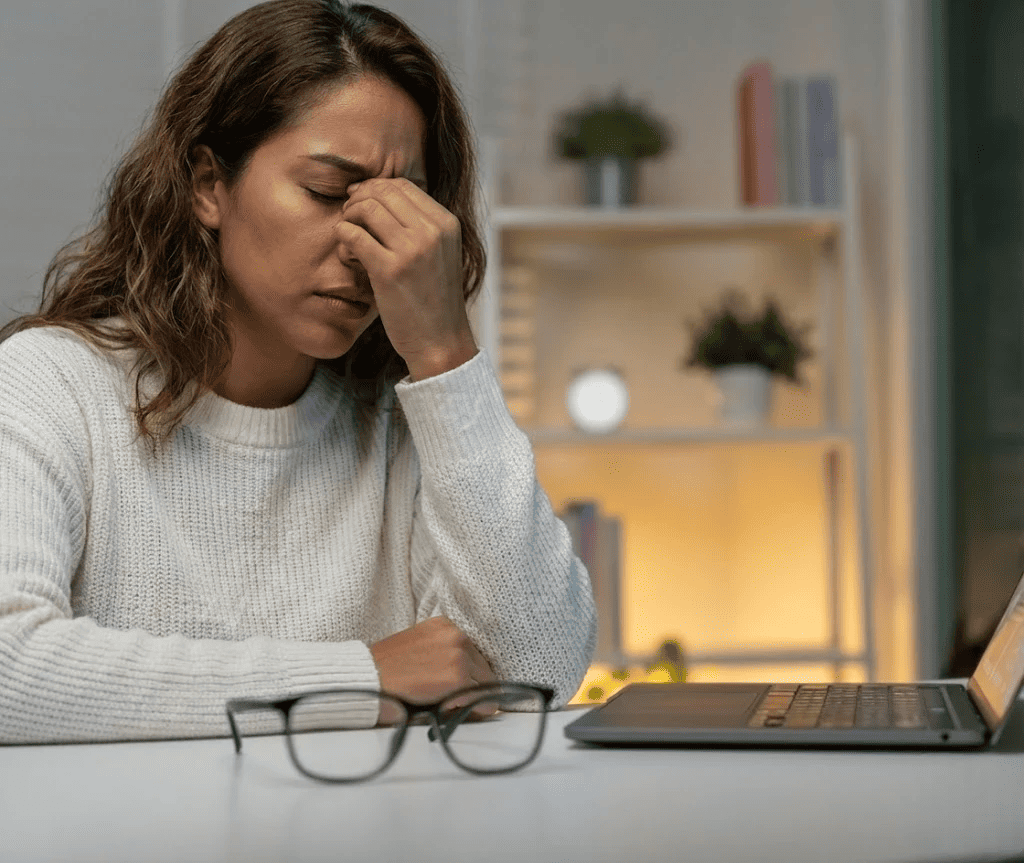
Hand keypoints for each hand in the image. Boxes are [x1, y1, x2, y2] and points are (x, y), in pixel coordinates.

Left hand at [338, 178, 476, 379]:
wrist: (440, 342)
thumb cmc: (434, 300)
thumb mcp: (439, 254)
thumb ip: (420, 227)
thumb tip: (381, 196)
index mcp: (446, 224)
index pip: (403, 186)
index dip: (376, 188)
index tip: (361, 201)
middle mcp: (431, 232)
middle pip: (383, 191)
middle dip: (359, 198)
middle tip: (349, 216)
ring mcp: (411, 250)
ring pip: (367, 208)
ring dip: (349, 216)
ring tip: (348, 235)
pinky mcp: (389, 270)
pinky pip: (353, 235)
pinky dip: (343, 239)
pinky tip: (348, 255)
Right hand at [369, 616, 497, 724]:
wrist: (367, 678)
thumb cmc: (386, 668)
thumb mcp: (419, 648)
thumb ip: (442, 655)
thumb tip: (467, 678)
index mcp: (445, 625)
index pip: (474, 655)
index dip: (468, 675)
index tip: (460, 688)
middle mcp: (457, 634)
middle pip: (484, 669)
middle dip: (473, 688)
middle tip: (454, 702)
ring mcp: (459, 655)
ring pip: (485, 685)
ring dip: (472, 699)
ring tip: (447, 705)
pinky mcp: (458, 677)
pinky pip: (481, 700)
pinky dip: (472, 711)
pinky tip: (449, 710)